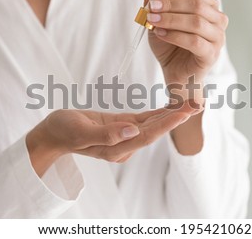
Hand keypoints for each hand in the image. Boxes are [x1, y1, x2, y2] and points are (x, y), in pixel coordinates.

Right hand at [26, 101, 198, 175]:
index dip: (166, 124)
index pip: (147, 135)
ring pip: (153, 124)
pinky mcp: (122, 126)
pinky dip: (160, 112)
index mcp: (116, 149)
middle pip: (156, 130)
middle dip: (177, 117)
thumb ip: (106, 134)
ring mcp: (125, 136)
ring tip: (193, 102)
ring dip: (173, 114)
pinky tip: (174, 106)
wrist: (53, 134)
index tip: (184, 112)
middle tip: (199, 103)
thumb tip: (132, 130)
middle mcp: (125, 144)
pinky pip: (145, 119)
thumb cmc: (63, 132)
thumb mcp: (80, 131)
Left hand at [145, 0, 228, 89]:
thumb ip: (157, 10)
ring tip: (153, 21)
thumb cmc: (171, 49)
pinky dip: (175, 36)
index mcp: (209, 9)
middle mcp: (218, 21)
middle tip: (153, 6)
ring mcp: (218, 38)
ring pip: (196, 22)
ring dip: (171, 19)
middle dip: (172, 4)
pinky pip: (194, 41)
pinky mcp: (211, 55)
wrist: (176, 75)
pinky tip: (161, 33)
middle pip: (197, 5)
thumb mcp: (159, 25)